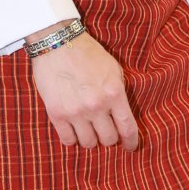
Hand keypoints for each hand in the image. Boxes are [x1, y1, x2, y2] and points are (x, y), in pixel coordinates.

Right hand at [29, 29, 138, 151]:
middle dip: (109, 138)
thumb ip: (119, 92)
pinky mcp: (56, 113)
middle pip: (108, 139)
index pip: (128, 128)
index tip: (130, 147)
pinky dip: (72, 138)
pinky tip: (73, 130)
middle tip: (104, 131)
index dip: (131, 142)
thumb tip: (122, 114)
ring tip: (87, 130)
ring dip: (90, 139)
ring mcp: (75, 111)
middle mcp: (96, 106)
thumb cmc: (87, 53)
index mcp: (114, 93)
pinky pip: (67, 140)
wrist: (57, 42)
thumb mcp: (113, 69)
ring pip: (88, 143)